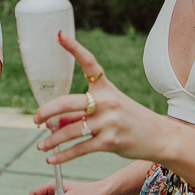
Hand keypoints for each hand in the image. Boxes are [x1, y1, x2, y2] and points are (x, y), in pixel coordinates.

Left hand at [33, 32, 172, 164]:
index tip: (59, 35)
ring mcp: (109, 122)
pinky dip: (62, 155)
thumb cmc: (130, 120)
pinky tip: (51, 159)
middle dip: (46, 112)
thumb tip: (54, 124)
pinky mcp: (110, 142)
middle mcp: (106, 101)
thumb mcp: (109, 109)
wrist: (159, 137)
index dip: (74, 48)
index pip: (89, 63)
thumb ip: (81, 113)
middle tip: (35, 119)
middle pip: (67, 102)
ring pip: (70, 130)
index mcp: (106, 87)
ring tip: (41, 146)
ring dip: (52, 140)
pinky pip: (79, 149)